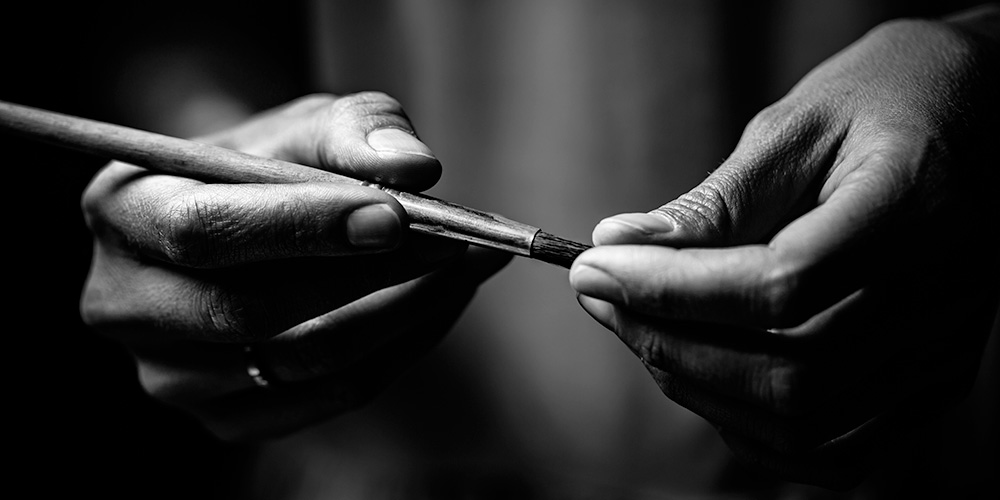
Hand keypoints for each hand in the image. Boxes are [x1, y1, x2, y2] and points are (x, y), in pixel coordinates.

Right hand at [80, 93, 510, 440]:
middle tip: (457, 242)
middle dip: (369, 276)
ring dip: (404, 313)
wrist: (243, 218)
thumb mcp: (305, 122)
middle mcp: (126, 305)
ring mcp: (172, 375)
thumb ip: (357, 129)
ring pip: (303, 362)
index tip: (397, 215)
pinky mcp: (228, 418)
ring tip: (467, 265)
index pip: (204, 231)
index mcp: (122, 212)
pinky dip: (400, 350)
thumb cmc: (270, 162)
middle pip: (249, 311)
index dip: (303, 227)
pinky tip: (437, 304)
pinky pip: (331, 396)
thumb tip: (414, 168)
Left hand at [570, 10, 998, 488]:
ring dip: (696, 384)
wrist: (977, 122)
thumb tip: (618, 245)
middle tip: (601, 295)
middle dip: (667, 340)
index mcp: (913, 207)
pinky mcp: (928, 388)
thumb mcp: (798, 126)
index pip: (782, 284)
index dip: (673, 289)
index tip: (595, 266)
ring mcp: (940, 356)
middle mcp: (941, 297)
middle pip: (788, 369)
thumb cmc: (884, 104)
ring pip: (801, 421)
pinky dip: (749, 425)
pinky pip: (831, 450)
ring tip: (639, 325)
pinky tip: (702, 371)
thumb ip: (716, 200)